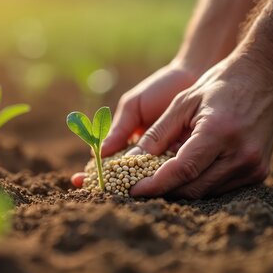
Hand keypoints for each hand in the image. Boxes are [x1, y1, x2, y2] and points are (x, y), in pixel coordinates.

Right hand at [71, 61, 200, 186]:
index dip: (91, 173)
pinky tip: (150, 186)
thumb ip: (120, 128)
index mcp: (128, 142)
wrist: (193, 78)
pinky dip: (160, 181)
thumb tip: (98, 153)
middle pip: (123, 176)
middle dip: (109, 185)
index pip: (105, 162)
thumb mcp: (134, 106)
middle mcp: (144, 155)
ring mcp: (163, 160)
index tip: (79, 180)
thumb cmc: (159, 89)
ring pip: (146, 179)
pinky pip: (169, 174)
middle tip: (97, 193)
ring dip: (133, 186)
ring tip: (119, 193)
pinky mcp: (183, 161)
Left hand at [128, 55, 272, 198]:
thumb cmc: (221, 85)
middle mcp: (241, 154)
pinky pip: (221, 188)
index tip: (132, 189)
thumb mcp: (183, 103)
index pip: (182, 170)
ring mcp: (254, 166)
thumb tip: (131, 160)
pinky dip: (201, 182)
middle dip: (164, 189)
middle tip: (141, 183)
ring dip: (182, 187)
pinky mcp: (259, 172)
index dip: (154, 184)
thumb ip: (157, 135)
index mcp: (220, 132)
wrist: (266, 77)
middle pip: (192, 188)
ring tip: (163, 173)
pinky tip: (189, 169)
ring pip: (206, 192)